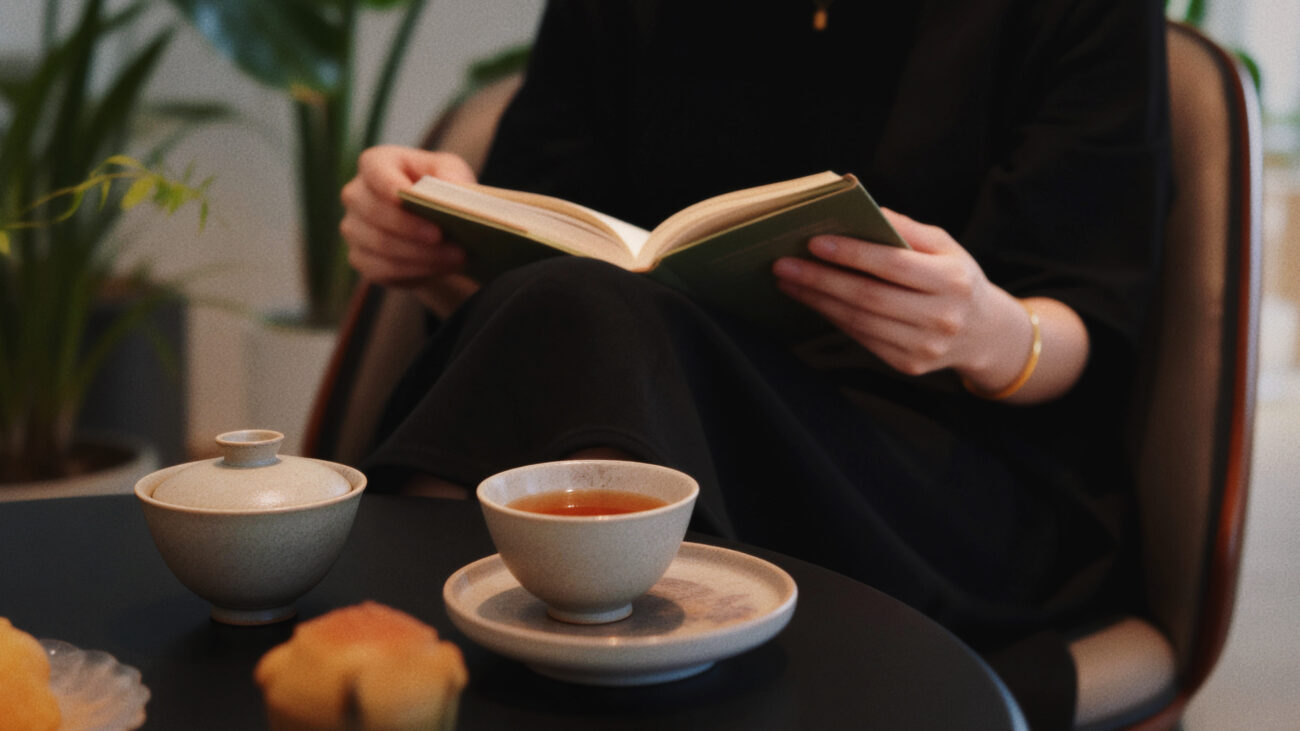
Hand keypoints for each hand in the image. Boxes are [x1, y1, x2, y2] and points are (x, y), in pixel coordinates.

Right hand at [340, 145, 476, 288]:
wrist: (433, 229)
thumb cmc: (439, 190)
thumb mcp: (451, 172)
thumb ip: (451, 173)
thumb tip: (451, 186)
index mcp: (376, 164)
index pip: (374, 169)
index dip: (388, 184)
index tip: (407, 195)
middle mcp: (356, 195)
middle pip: (375, 212)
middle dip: (411, 226)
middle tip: (441, 235)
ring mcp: (353, 229)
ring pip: (382, 244)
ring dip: (421, 253)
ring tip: (456, 255)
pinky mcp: (360, 259)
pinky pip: (383, 269)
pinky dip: (416, 270)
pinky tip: (441, 267)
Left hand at [772, 209, 1026, 381]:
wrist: (983, 333)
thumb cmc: (955, 279)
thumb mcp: (944, 246)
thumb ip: (905, 229)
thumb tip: (862, 210)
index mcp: (952, 281)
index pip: (892, 265)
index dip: (851, 254)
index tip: (814, 242)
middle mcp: (941, 317)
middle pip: (869, 297)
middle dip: (821, 279)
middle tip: (784, 264)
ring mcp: (925, 346)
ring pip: (859, 322)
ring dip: (818, 301)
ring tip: (789, 282)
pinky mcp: (909, 365)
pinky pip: (862, 339)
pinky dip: (832, 318)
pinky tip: (812, 300)